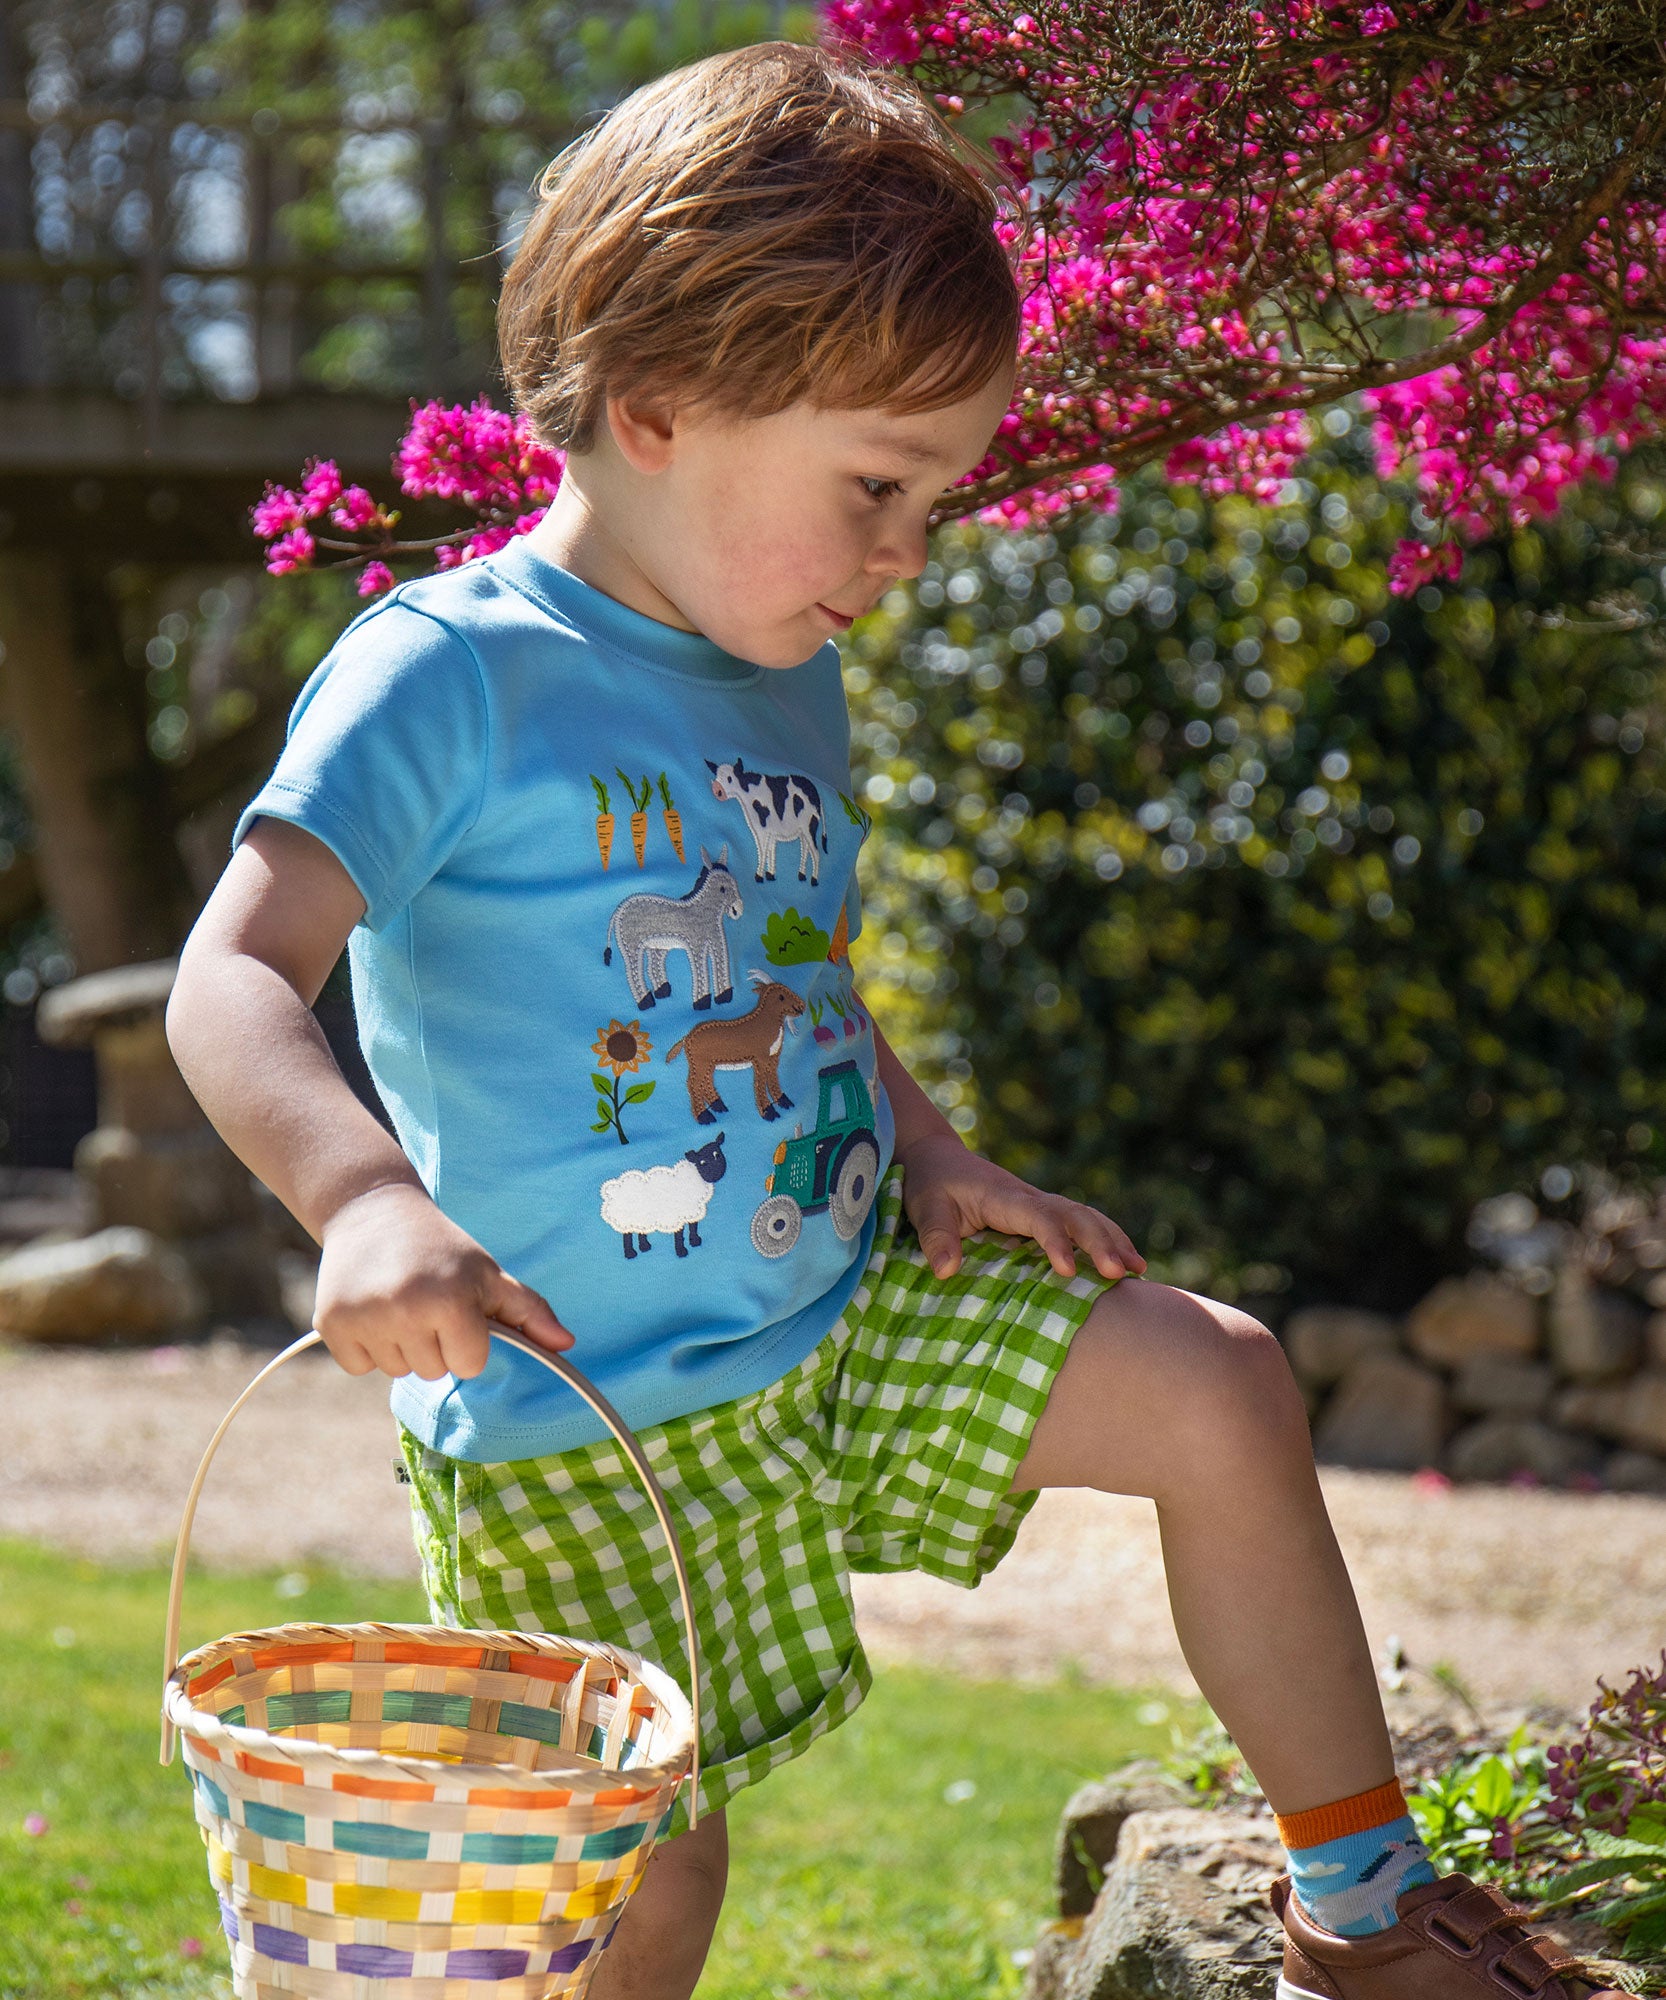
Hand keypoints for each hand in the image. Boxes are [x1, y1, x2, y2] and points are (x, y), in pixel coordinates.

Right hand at [314, 1182, 572, 1380]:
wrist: (372, 1210)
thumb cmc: (442, 1248)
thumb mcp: (487, 1273)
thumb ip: (529, 1312)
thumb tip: (567, 1346)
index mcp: (450, 1300)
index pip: (469, 1365)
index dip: (469, 1340)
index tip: (458, 1310)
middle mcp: (405, 1311)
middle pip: (433, 1372)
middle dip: (436, 1344)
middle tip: (425, 1301)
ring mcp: (364, 1319)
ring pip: (397, 1371)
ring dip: (401, 1346)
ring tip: (398, 1302)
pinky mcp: (330, 1324)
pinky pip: (360, 1367)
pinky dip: (366, 1347)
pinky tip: (372, 1310)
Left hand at [895, 1131, 1145, 1282]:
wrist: (939, 1159)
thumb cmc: (930, 1184)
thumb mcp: (924, 1207)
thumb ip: (935, 1236)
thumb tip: (945, 1271)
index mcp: (1003, 1196)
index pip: (1037, 1216)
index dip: (1055, 1240)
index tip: (1067, 1270)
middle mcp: (1028, 1198)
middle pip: (1074, 1214)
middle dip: (1099, 1241)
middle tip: (1119, 1273)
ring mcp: (1038, 1205)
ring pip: (1085, 1216)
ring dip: (1112, 1239)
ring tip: (1138, 1270)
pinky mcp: (1041, 1216)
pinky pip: (1079, 1225)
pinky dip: (1106, 1240)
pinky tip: (1127, 1264)